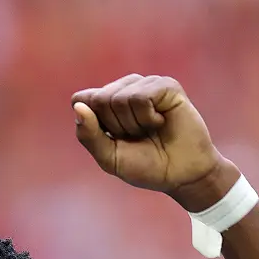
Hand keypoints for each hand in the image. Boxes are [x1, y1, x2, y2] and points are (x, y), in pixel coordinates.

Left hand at [72, 74, 233, 208]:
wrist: (180, 174)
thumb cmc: (145, 165)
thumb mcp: (109, 157)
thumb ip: (89, 135)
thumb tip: (78, 106)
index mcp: (105, 104)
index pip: (80, 99)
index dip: (92, 123)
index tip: (112, 139)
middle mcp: (124, 89)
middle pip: (99, 99)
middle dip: (115, 127)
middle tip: (136, 136)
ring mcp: (145, 85)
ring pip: (119, 98)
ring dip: (133, 124)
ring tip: (149, 130)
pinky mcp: (165, 85)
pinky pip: (141, 97)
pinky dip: (147, 117)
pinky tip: (160, 122)